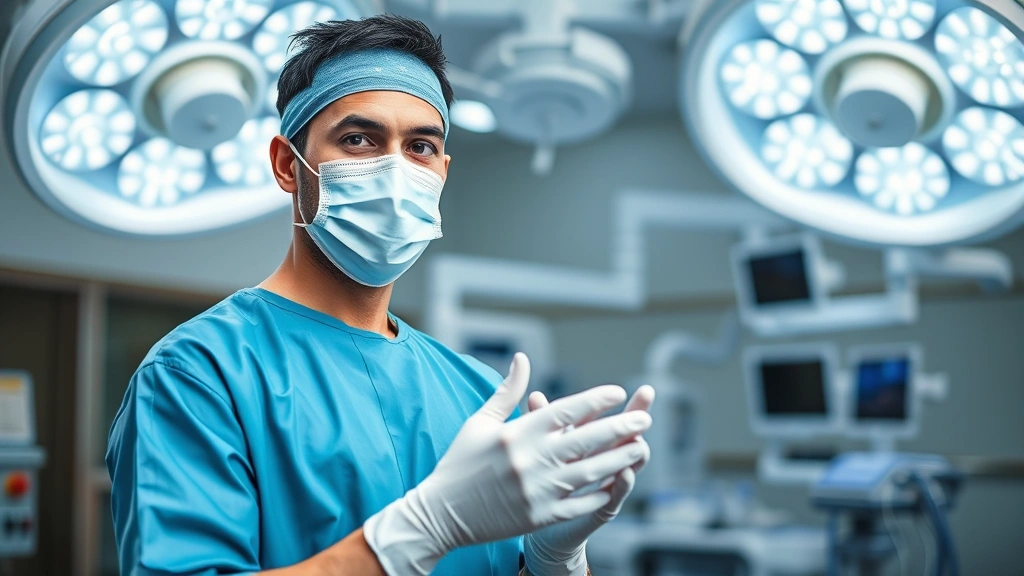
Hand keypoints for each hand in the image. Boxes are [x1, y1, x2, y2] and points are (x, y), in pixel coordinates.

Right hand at [363, 354, 652, 575]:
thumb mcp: (480, 422)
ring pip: (590, 471)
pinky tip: (618, 483)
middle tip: (645, 417)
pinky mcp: (539, 516)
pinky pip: (579, 503)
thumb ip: (507, 391)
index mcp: (517, 433)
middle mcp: (530, 459)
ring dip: (619, 458)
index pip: (565, 410)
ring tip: (641, 448)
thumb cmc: (460, 463)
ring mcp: (537, 490)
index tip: (618, 392)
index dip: (595, 400)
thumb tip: (522, 358)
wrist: (441, 512)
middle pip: (585, 439)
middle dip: (619, 427)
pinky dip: (600, 493)